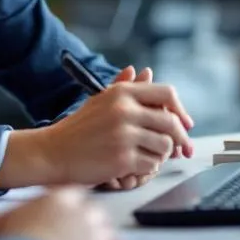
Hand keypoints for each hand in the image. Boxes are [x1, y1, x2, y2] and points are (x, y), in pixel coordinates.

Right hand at [0, 187, 127, 239]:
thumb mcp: (6, 220)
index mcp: (59, 199)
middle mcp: (81, 212)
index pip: (76, 197)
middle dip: (91, 227)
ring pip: (109, 234)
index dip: (75, 210)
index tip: (72, 218)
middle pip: (96, 213)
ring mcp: (94, 234)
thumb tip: (8, 219)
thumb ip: (19, 215)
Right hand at [36, 69, 193, 185]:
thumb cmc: (79, 128)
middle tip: (181, 149)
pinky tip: (135, 166)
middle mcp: (125, 110)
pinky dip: (147, 168)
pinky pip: (152, 164)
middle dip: (180, 138)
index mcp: (122, 93)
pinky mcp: (122, 158)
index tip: (185, 124)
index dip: (180, 110)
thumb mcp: (101, 100)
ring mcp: (124, 134)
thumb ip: (124, 86)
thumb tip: (143, 71)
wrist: (53, 152)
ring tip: (147, 155)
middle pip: (171, 122)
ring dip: (161, 154)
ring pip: (164, 146)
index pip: (167, 93)